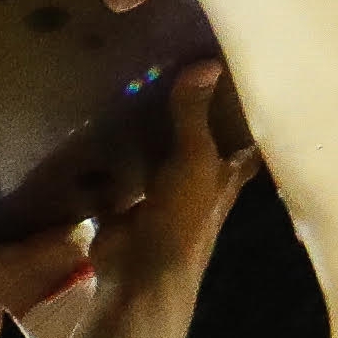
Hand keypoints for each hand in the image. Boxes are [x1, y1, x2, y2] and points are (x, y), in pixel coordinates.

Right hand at [89, 65, 251, 298]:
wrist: (140, 274)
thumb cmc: (183, 219)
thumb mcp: (193, 160)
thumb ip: (194, 115)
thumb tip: (207, 63)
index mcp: (221, 181)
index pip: (244, 150)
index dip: (247, 127)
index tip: (246, 95)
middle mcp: (194, 191)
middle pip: (197, 152)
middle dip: (190, 126)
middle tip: (178, 79)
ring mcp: (157, 202)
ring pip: (155, 165)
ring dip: (145, 142)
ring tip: (130, 92)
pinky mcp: (123, 212)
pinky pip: (113, 182)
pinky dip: (103, 166)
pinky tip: (90, 133)